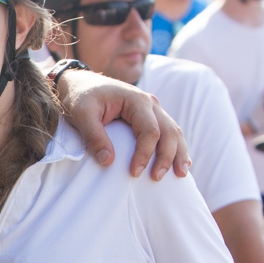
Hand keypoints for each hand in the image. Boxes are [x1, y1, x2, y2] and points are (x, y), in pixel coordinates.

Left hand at [55, 70, 189, 179]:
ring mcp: (153, 109)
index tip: (134, 173)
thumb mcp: (82, 115)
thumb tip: (108, 162)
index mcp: (136, 100)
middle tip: (157, 178)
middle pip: (168, 132)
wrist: (81, 84)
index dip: (145, 154)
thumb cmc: (81, 97)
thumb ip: (94, 136)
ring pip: (174, 131)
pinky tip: (182, 163)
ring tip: (180, 174)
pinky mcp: (150, 116)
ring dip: (178, 153)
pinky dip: (176, 147)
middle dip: (167, 157)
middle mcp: (150, 103)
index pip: (149, 131)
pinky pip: (169, 131)